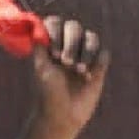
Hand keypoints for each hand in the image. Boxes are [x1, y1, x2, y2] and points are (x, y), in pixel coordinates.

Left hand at [32, 16, 109, 137]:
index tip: (54, 53)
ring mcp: (84, 54)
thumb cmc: (48, 92)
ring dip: (86, 51)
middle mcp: (68, 45)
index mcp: (51, 43)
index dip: (56, 32)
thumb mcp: (41, 69)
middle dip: (72, 43)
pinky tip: (90, 76)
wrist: (63, 115)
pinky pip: (103, 53)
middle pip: (74, 27)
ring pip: (91, 38)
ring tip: (80, 71)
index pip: (55, 24)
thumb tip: (35, 28)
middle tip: (66, 63)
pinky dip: (98, 61)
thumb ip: (39, 48)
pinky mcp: (98, 66)